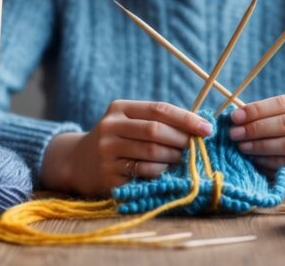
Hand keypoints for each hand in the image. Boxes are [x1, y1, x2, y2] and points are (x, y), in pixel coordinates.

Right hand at [41, 100, 212, 195]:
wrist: (77, 162)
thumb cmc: (116, 140)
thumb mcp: (129, 122)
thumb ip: (158, 121)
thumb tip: (199, 126)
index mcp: (119, 108)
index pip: (159, 109)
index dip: (186, 119)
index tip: (207, 129)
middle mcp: (110, 127)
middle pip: (155, 131)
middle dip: (181, 140)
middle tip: (196, 148)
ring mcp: (107, 151)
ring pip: (151, 153)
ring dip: (173, 157)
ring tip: (182, 160)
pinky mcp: (108, 174)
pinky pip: (143, 173)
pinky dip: (160, 172)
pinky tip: (165, 171)